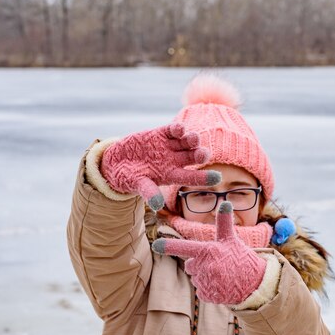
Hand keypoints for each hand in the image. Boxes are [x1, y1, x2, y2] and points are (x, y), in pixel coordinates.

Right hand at [101, 123, 221, 210]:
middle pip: (192, 157)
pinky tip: (179, 129)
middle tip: (204, 153)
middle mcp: (174, 160)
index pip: (192, 177)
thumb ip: (148, 192)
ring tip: (193, 138)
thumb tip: (157, 206)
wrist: (116, 162)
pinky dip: (177, 129)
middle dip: (199, 154)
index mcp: (172, 175)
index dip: (205, 178)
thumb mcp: (137, 185)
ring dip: (191, 139)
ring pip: (185, 142)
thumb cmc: (129, 178)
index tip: (218, 178)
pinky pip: (172, 130)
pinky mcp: (160, 134)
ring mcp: (168, 146)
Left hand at [151, 201, 266, 304]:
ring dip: (205, 277)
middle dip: (199, 264)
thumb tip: (226, 202)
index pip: (183, 247)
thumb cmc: (240, 257)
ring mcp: (205, 282)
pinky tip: (221, 285)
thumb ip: (224, 222)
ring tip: (221, 274)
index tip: (156, 245)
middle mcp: (203, 266)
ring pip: (196, 278)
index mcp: (207, 250)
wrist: (254, 283)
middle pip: (190, 265)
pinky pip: (201, 291)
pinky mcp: (207, 295)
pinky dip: (209, 289)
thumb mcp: (231, 239)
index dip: (168, 246)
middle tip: (217, 263)